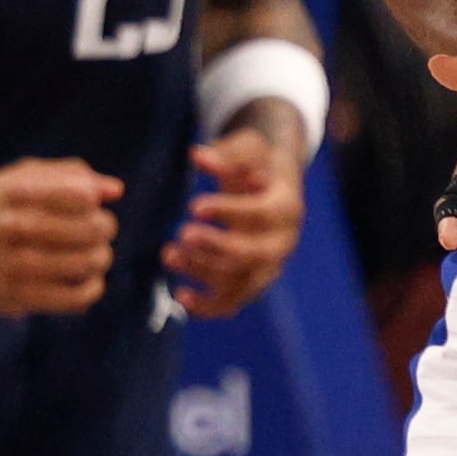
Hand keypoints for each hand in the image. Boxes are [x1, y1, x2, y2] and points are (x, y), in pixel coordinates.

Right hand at [0, 158, 122, 314]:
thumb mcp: (21, 174)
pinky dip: (92, 288)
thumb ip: (71, 175)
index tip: (86, 206)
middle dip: (103, 228)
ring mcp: (17, 265)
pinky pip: (77, 297)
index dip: (95, 202)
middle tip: (91, 233)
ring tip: (88, 255)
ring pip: (92, 262)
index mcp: (21, 191)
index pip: (87, 197)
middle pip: (96, 229)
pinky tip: (86, 280)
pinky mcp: (16, 297)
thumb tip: (115, 190)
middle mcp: (18, 226)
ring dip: (100, 256)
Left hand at [161, 122, 306, 319]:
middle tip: (183, 233)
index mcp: (288, 206)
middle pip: (253, 254)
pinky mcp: (252, 284)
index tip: (193, 205)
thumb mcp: (248, 149)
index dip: (229, 211)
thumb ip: (226, 154)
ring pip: (239, 280)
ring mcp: (269, 267)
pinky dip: (207, 306)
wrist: (272, 189)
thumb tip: (197, 155)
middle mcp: (283, 242)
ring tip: (168, 253)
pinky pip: (232, 303)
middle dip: (216, 247)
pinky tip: (180, 295)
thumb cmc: (256, 165)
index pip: (262, 213)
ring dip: (202, 270)